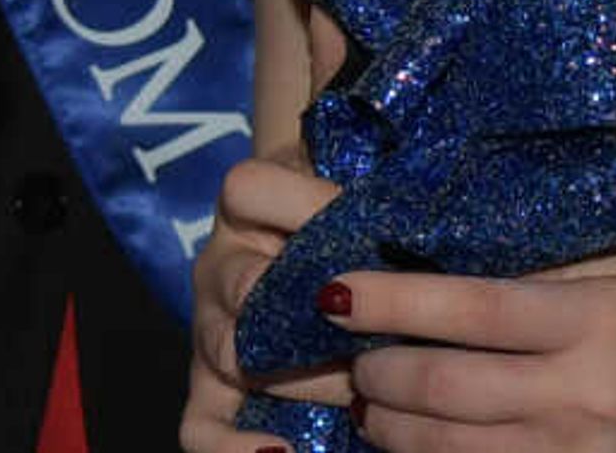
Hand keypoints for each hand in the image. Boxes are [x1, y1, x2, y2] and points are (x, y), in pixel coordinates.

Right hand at [183, 151, 350, 450]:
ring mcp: (211, 329)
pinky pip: (199, 426)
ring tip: (356, 393)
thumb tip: (417, 215)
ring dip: (301, 378)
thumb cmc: (343, 218)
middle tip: (379, 333)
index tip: (370, 224)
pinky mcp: (208, 387)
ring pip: (229, 354)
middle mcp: (219, 266)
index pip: (249, 188)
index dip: (308, 203)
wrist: (313, 258)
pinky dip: (232, 448)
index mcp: (247, 206)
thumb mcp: (350, 188)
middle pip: (244, 286)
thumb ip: (371, 192)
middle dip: (316, 315)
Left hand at [325, 245, 615, 452]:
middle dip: (378, 367)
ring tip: (373, 395)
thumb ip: (555, 260)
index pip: (472, 310)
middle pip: (445, 387)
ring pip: (449, 450)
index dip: (392, 300)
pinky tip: (414, 439)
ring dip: (391, 424)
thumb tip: (444, 233)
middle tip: (353, 346)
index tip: (334, 289)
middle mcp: (588, 399)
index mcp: (601, 324)